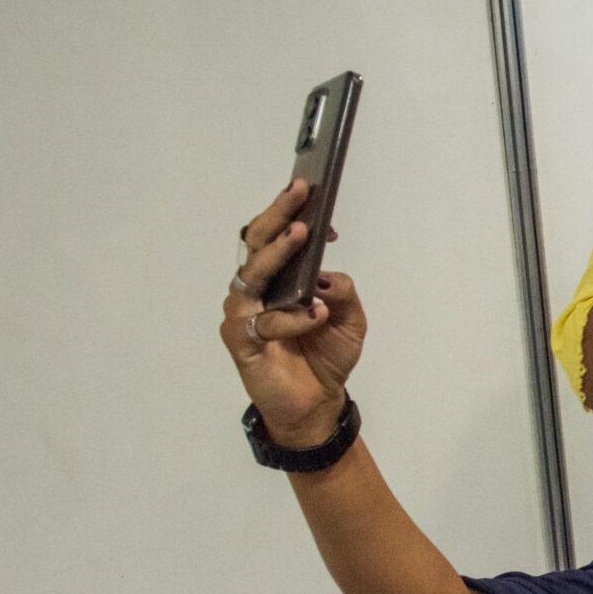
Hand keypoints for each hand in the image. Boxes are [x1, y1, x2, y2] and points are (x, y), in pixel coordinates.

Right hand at [221, 180, 365, 445]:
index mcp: (278, 278)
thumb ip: (343, 292)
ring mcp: (245, 313)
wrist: (318, 402)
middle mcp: (256, 289)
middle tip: (299, 193)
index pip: (276, 236)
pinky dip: (290, 317)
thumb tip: (326, 275)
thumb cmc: (326, 354)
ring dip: (278, 253)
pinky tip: (316, 313)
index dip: (291, 211)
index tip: (313, 191)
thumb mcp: (351, 320)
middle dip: (278, 214)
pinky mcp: (242, 341)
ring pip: (253, 274)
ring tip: (303, 235)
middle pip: (258, 243)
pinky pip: (262, 322)